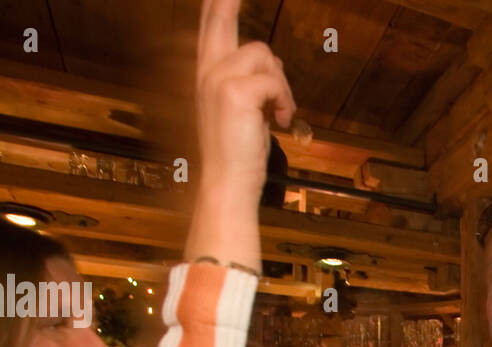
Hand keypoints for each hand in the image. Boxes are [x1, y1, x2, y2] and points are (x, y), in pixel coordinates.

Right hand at [195, 0, 294, 191]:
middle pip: (218, 18)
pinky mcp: (236, 91)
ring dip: (281, 83)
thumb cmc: (237, 154)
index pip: (208, 28)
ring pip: (264, 54)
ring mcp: (217, 79)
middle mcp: (206, 71)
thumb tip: (272, 70)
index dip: (216, 5)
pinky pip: (275, 79)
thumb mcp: (243, 113)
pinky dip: (285, 100)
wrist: (227, 184)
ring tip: (279, 112)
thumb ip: (251, 85)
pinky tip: (281, 121)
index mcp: (206, 75)